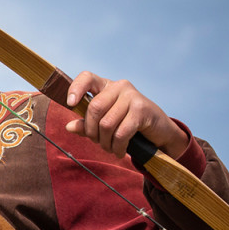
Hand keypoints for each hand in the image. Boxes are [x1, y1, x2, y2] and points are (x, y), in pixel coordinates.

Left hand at [65, 71, 188, 158]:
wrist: (159, 132)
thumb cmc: (128, 125)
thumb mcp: (104, 124)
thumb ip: (86, 124)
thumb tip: (69, 127)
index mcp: (106, 86)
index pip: (87, 78)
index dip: (76, 89)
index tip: (70, 104)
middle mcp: (119, 86)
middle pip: (94, 108)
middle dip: (91, 131)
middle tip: (97, 142)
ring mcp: (132, 96)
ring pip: (106, 123)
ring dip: (105, 142)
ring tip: (109, 148)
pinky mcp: (142, 110)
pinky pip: (121, 133)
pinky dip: (117, 146)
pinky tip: (119, 151)